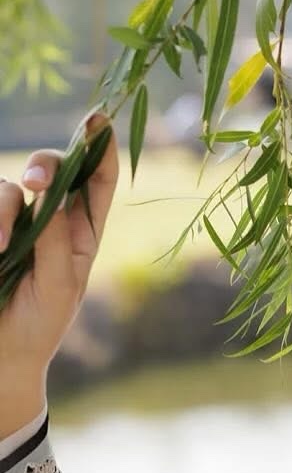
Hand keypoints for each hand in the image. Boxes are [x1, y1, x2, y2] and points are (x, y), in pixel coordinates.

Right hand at [0, 110, 119, 383]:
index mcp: (84, 231)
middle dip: (45, 165)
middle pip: (53, 168)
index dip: (100, 147)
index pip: (98, 180)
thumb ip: (56, 239)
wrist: (2, 354)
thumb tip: (50, 194)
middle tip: (36, 183)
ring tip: (0, 249)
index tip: (97, 119)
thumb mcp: (59, 284)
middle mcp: (51, 219)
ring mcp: (14, 222)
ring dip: (5, 209)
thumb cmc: (40, 323)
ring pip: (9, 185)